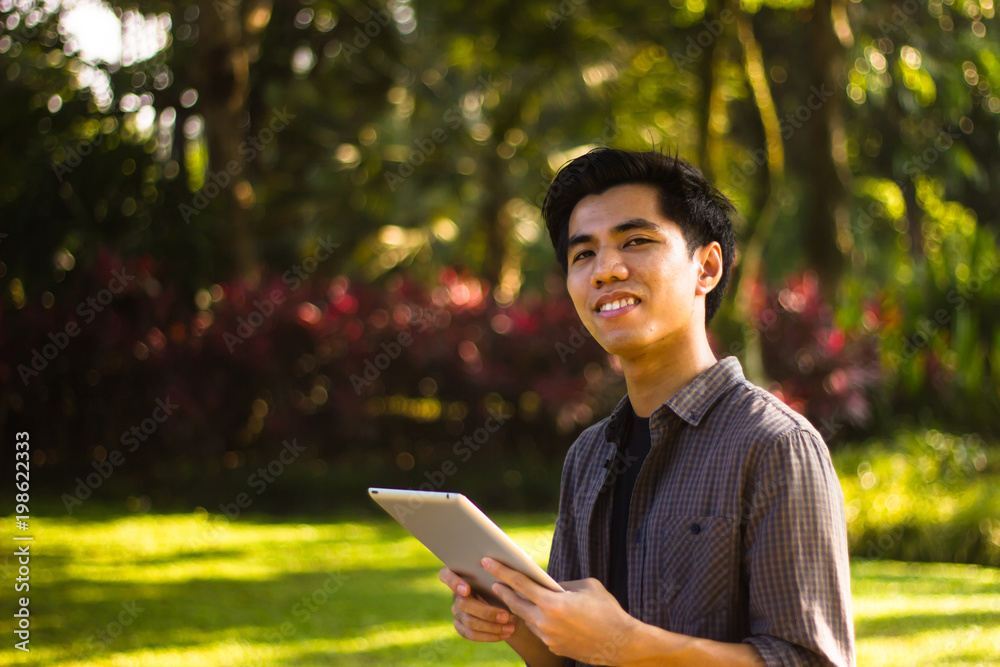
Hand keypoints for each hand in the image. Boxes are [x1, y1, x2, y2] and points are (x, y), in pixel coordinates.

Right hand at [438, 566, 519, 642]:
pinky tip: (504, 635)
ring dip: (492, 627)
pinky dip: (489, 636)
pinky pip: (470, 634)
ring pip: (469, 622)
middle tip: (505, 616)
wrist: (508, 605)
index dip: (453, 582)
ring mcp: (456, 611)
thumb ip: (499, 578)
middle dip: (486, 612)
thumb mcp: (503, 580)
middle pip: (463, 604)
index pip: (445, 575)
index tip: (467, 589)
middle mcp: (456, 594)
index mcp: (461, 576)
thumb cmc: (506, 587)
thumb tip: (506, 580)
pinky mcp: (460, 626)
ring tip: (510, 628)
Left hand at [484, 557, 637, 665]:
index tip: (487, 562)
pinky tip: (539, 614)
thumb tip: (548, 585)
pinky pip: (540, 631)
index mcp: (553, 603)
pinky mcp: (554, 648)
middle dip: (503, 592)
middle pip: (516, 604)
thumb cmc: (607, 610)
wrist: (621, 644)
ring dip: (521, 608)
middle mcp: (546, 622)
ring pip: (527, 619)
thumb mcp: (586, 587)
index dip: (501, 571)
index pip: (520, 583)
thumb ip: (562, 585)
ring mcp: (549, 638)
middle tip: (493, 583)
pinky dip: (537, 621)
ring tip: (515, 597)